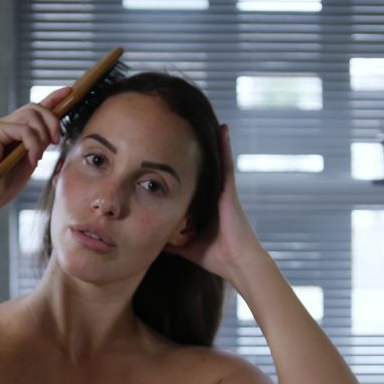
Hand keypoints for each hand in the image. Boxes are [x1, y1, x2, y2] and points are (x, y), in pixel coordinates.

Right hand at [0, 86, 71, 224]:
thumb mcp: (26, 164)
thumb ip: (37, 148)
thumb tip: (50, 137)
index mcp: (13, 132)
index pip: (34, 109)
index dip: (53, 98)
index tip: (69, 91)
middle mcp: (4, 125)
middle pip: (36, 107)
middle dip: (53, 120)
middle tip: (57, 141)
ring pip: (31, 114)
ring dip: (43, 133)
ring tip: (40, 154)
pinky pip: (23, 129)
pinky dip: (33, 144)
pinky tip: (31, 159)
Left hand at [164, 124, 264, 285]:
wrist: (236, 263)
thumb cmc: (214, 256)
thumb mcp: (184, 245)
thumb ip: (168, 239)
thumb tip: (147, 239)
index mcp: (204, 205)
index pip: (191, 181)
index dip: (182, 166)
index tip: (169, 150)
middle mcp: (213, 194)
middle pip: (201, 167)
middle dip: (193, 149)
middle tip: (181, 126)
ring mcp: (222, 191)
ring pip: (213, 161)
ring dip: (210, 141)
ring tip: (200, 119)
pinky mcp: (229, 190)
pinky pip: (226, 164)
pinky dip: (224, 146)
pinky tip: (222, 129)